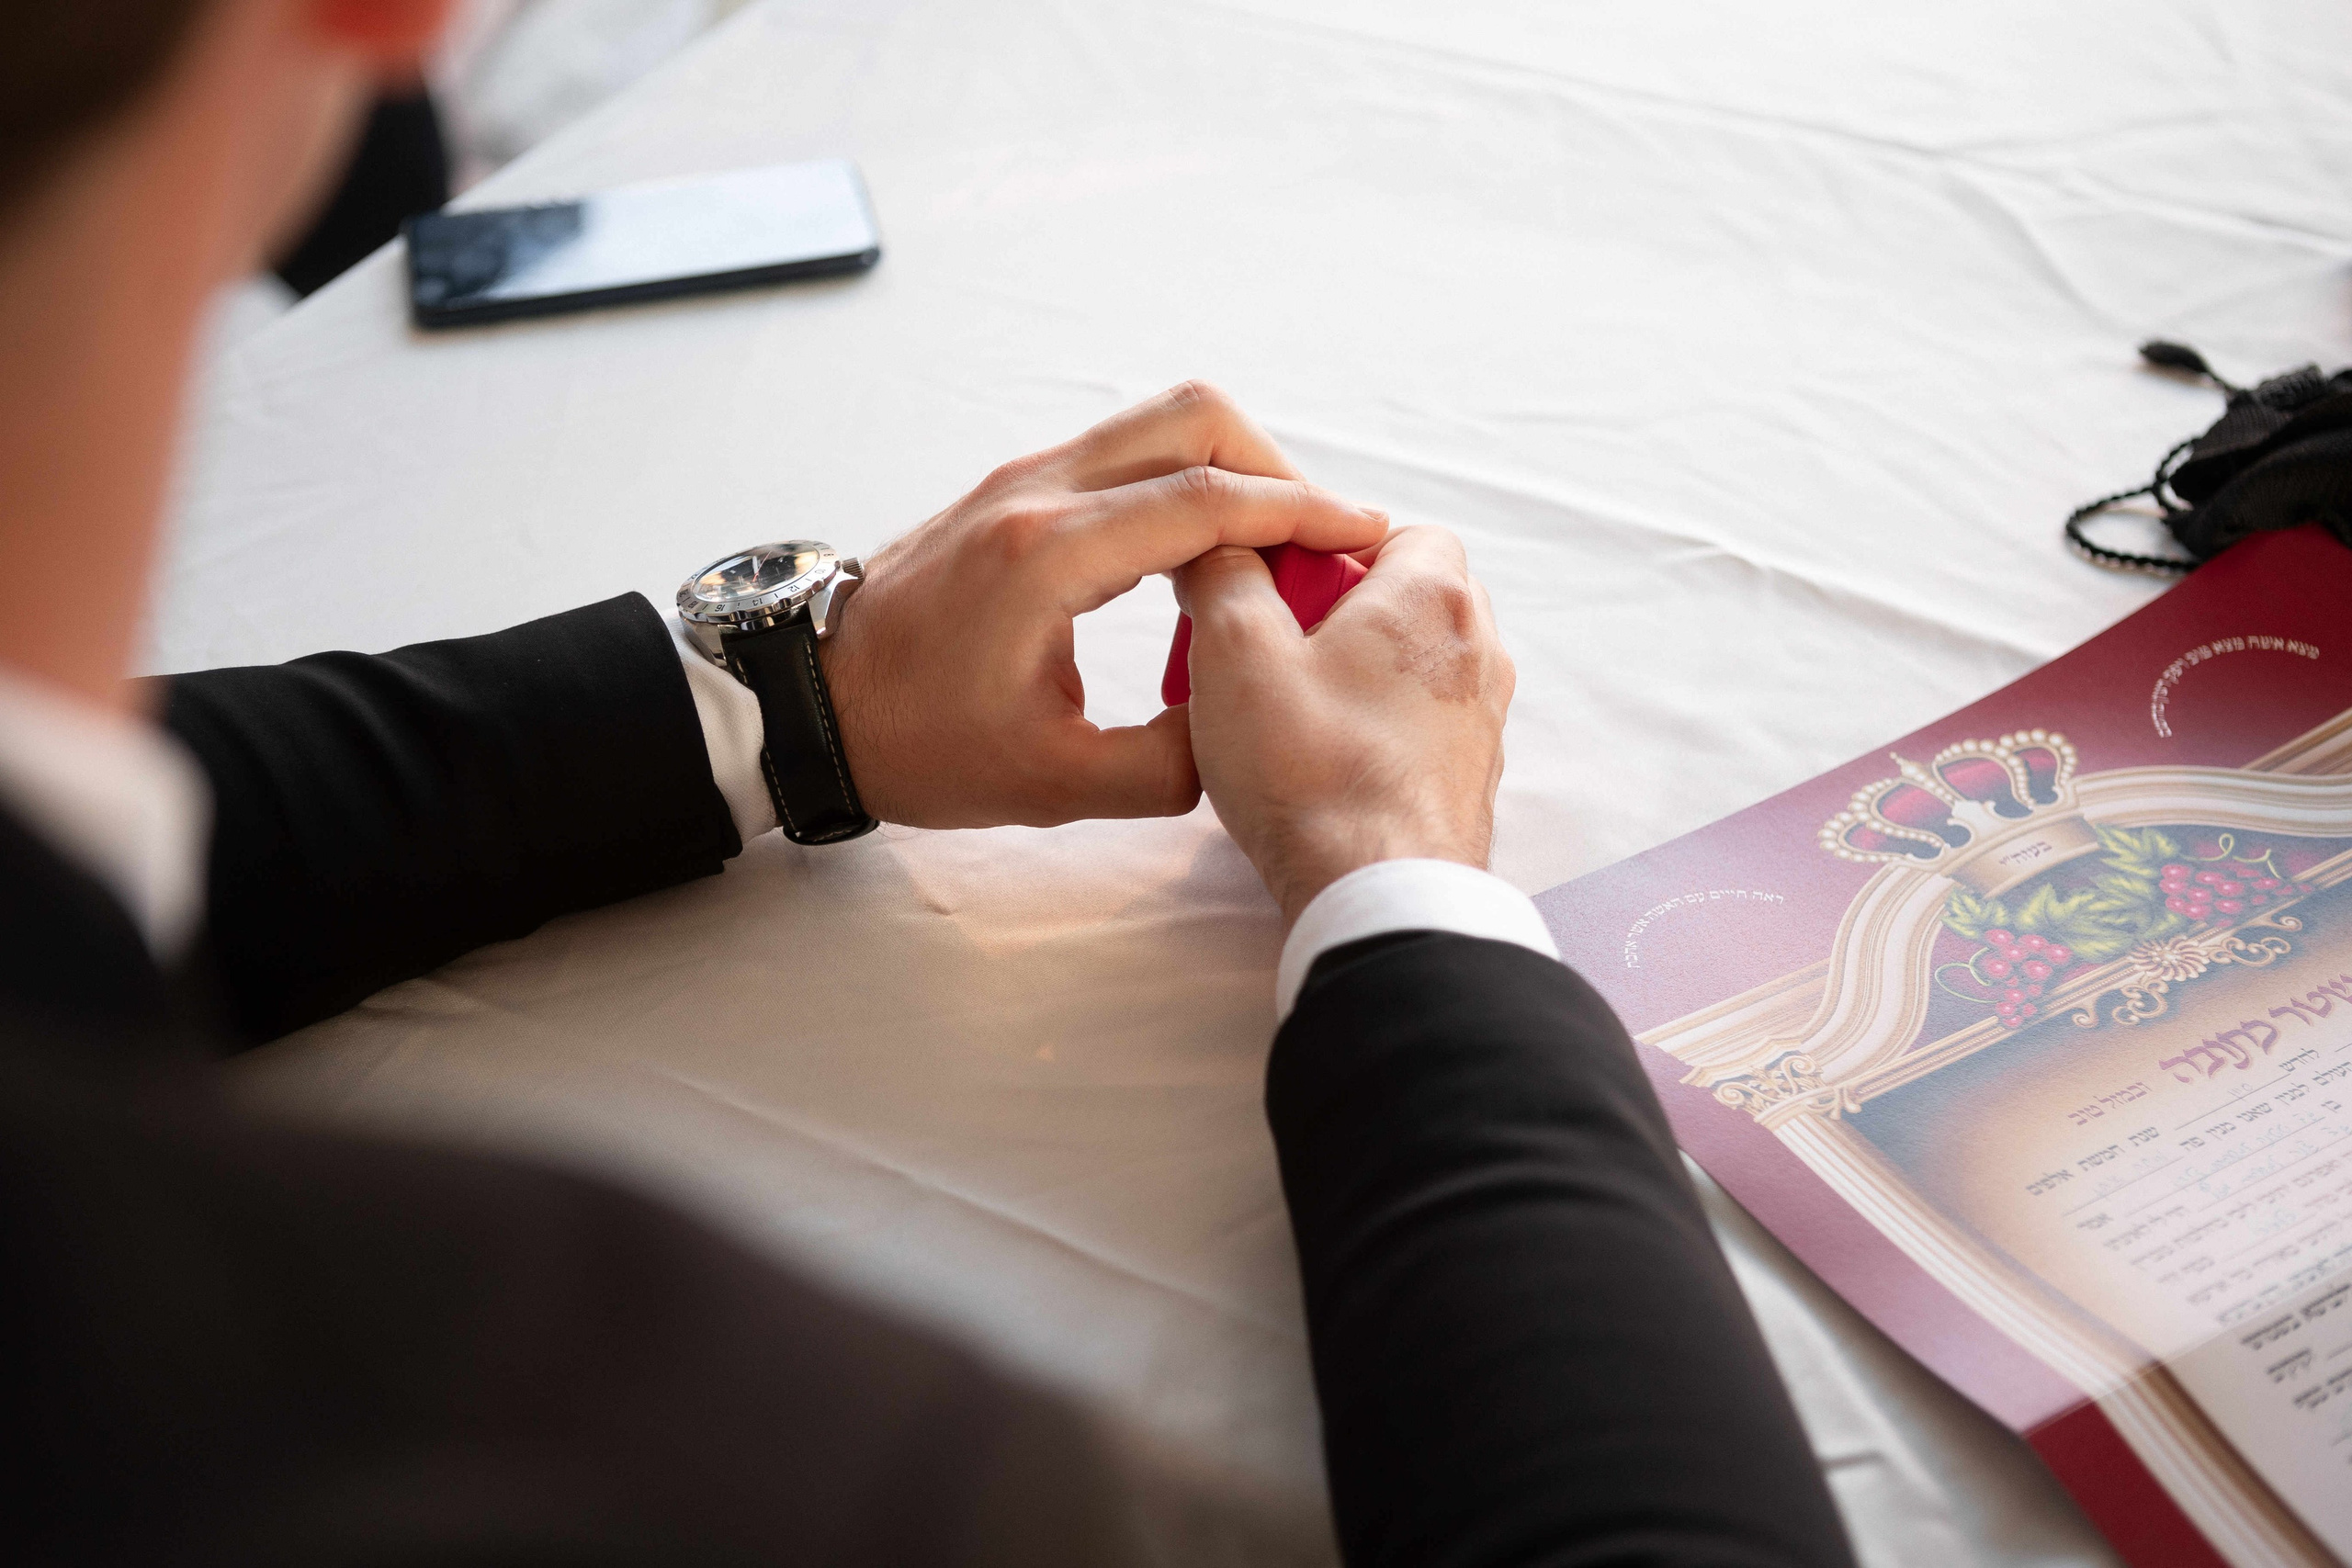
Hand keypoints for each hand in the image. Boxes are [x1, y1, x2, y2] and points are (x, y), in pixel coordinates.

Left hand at [819, 383, 1387, 827]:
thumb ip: (1171, 762)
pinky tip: (1206, 553)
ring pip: (1159, 423)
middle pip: (1195, 417)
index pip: (1209, 499)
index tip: (1363, 538)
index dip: (1302, 514)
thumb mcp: (1053, 785)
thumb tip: (1248, 727)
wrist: (805, 704)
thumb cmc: (914, 745)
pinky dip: (1185, 480)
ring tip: (1274, 550)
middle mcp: (1037, 492)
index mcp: (1048, 555)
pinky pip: (1124, 453)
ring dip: (1232, 469)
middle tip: (1319, 543)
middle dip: (1278, 469)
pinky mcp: (1014, 490)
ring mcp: (1021, 479)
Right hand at [1174, 526, 1514, 926]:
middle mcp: (1477, 649)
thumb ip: (1224, 574)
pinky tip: (1320, 765)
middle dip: (1335, 613)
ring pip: (1409, 664)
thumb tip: (1218, 546)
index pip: (1394, 530)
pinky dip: (1373, 729)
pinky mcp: (1469, 776)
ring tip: (1287, 716)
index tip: (1272, 592)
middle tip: (1269, 655)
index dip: (1326, 549)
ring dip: (1352, 675)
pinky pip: (1417, 725)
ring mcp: (1481, 718)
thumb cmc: (1314, 773)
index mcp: (1432, 597)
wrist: (1380, 896)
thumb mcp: (1237, 651)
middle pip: (1402, 596)